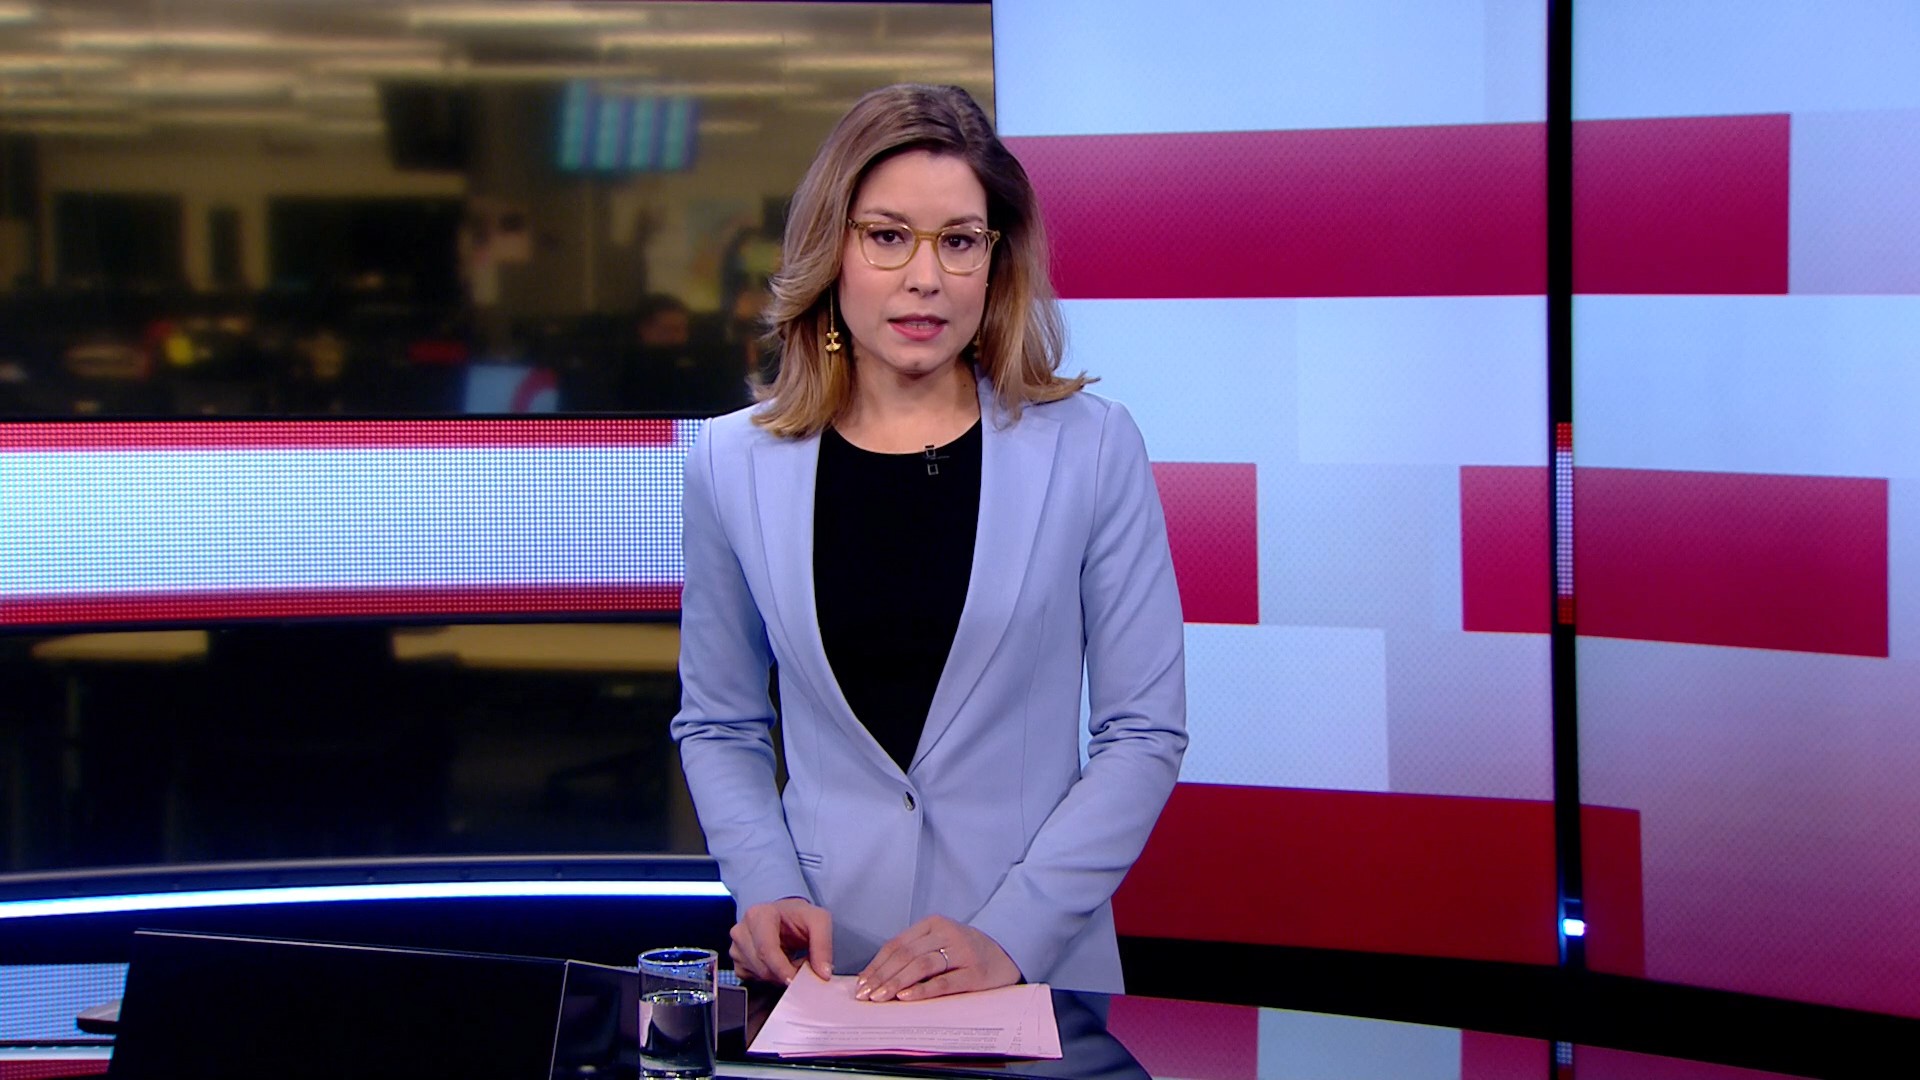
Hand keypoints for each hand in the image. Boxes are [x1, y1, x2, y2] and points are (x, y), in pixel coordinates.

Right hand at [730, 897, 833, 985]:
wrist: (785, 916)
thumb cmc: (798, 916)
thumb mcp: (819, 921)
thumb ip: (823, 945)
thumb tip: (823, 973)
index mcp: (758, 915)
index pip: (767, 950)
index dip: (783, 969)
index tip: (797, 979)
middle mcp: (741, 930)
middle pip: (762, 966)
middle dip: (785, 972)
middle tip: (802, 964)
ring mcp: (736, 947)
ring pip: (759, 975)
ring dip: (780, 975)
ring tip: (792, 959)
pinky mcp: (738, 961)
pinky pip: (754, 979)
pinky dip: (770, 977)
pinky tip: (779, 964)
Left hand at [855, 915, 1020, 1001]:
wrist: (1008, 952)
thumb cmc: (966, 951)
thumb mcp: (940, 942)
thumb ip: (913, 952)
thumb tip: (874, 976)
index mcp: (934, 923)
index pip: (897, 944)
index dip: (877, 964)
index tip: (861, 983)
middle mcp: (947, 933)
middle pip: (906, 955)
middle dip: (882, 976)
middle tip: (866, 995)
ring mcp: (962, 952)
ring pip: (921, 965)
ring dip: (896, 983)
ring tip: (880, 998)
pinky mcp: (975, 973)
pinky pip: (944, 982)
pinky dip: (922, 990)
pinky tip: (906, 997)